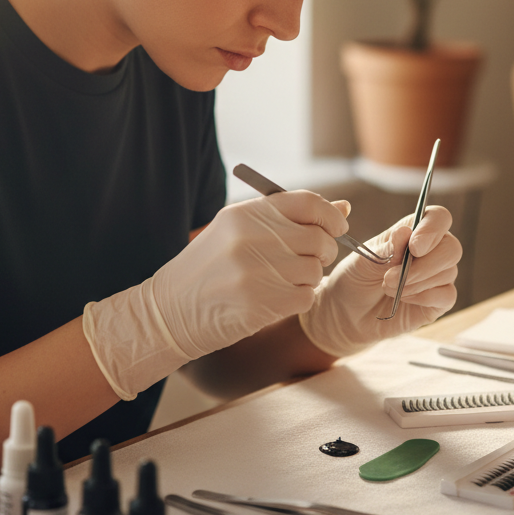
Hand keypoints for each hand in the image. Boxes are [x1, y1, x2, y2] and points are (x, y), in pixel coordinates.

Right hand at [83, 192, 348, 397]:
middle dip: (324, 250)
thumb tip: (343, 208)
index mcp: (245, 213)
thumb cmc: (208, 268)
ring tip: (283, 280)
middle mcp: (251, 238)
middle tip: (311, 259)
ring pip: (315, 270)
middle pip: (318, 238)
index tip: (337, 226)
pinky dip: (300, 299)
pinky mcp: (261, 304)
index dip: (331, 215)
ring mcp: (256, 271)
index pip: (308, 203)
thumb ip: (287, 217)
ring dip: (309, 278)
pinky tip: (277, 298)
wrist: (169, 311)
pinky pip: (306, 297)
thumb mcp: (237, 231)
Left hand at [298, 206, 459, 357]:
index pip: (439, 218)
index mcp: (414, 231)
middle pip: (451, 248)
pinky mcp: (440, 300)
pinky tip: (402, 298)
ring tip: (387, 288)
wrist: (349, 311)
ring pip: (448, 272)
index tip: (414, 247)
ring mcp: (438, 276)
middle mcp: (432, 250)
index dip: (432, 229)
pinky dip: (423, 297)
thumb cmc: (357, 277)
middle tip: (391, 277)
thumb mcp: (363, 260)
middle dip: (423, 265)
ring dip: (415, 282)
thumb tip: (404, 233)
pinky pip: (447, 296)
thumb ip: (386, 249)